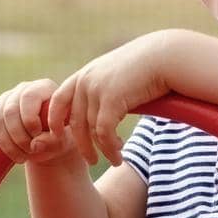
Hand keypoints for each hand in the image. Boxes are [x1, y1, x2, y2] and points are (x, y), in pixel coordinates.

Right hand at [0, 79, 78, 165]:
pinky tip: (6, 146)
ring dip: (6, 144)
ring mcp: (6, 98)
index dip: (30, 121)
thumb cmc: (56, 140)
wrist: (46, 145)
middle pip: (9, 111)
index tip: (38, 138)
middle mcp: (23, 89)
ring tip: (21, 157)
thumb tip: (35, 144)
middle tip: (30, 152)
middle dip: (18, 138)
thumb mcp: (61, 142)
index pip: (28, 97)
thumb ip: (52, 142)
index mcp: (43, 88)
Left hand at [46, 32, 171, 166]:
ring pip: (91, 131)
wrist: (163, 57)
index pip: (57, 101)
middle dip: (82, 145)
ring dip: (102, 150)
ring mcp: (96, 90)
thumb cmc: (144, 68)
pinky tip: (119, 152)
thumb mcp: (114, 76)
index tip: (60, 137)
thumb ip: (101, 91)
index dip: (54, 121)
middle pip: (74, 123)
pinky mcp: (111, 99)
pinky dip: (110, 147)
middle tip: (92, 161)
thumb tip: (96, 109)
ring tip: (115, 160)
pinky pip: (104, 132)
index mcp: (83, 75)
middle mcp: (85, 81)